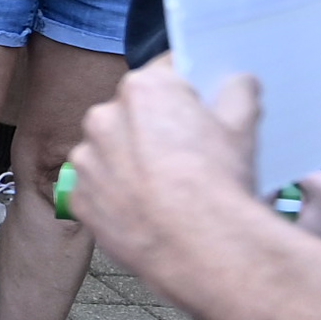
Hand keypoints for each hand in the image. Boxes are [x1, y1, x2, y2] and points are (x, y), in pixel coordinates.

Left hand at [63, 54, 265, 275]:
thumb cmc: (217, 182)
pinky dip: (116, 196)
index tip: (198, 108)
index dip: (186, 91)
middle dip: (155, 128)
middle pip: (133, 113)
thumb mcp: (241, 127)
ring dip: (130, 162)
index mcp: (143, 88)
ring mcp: (86, 157)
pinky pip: (98, 188)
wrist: (198, 245)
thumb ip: (238, 91)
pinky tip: (145, 209)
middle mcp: (104, 116)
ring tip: (165, 188)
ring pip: (110, 151)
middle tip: (186, 155)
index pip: (165, 74)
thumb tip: (239, 81)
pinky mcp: (78, 196)